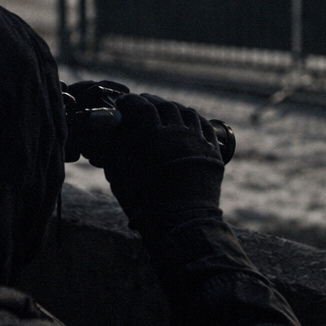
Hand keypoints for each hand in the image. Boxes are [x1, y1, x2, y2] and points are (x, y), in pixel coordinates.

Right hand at [100, 93, 224, 235]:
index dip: (130, 101)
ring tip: (164, 110)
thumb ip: (113, 149)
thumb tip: (112, 133)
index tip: (123, 103)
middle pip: (165, 106)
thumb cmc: (144, 202)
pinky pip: (205, 126)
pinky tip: (187, 120)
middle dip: (150, 101)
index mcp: (153, 136)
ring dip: (173, 108)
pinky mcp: (213, 152)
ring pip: (186, 112)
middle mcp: (178, 133)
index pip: (141, 106)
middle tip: (142, 103)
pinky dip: (194, 119)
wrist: (180, 223)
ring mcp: (198, 142)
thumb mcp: (119, 174)